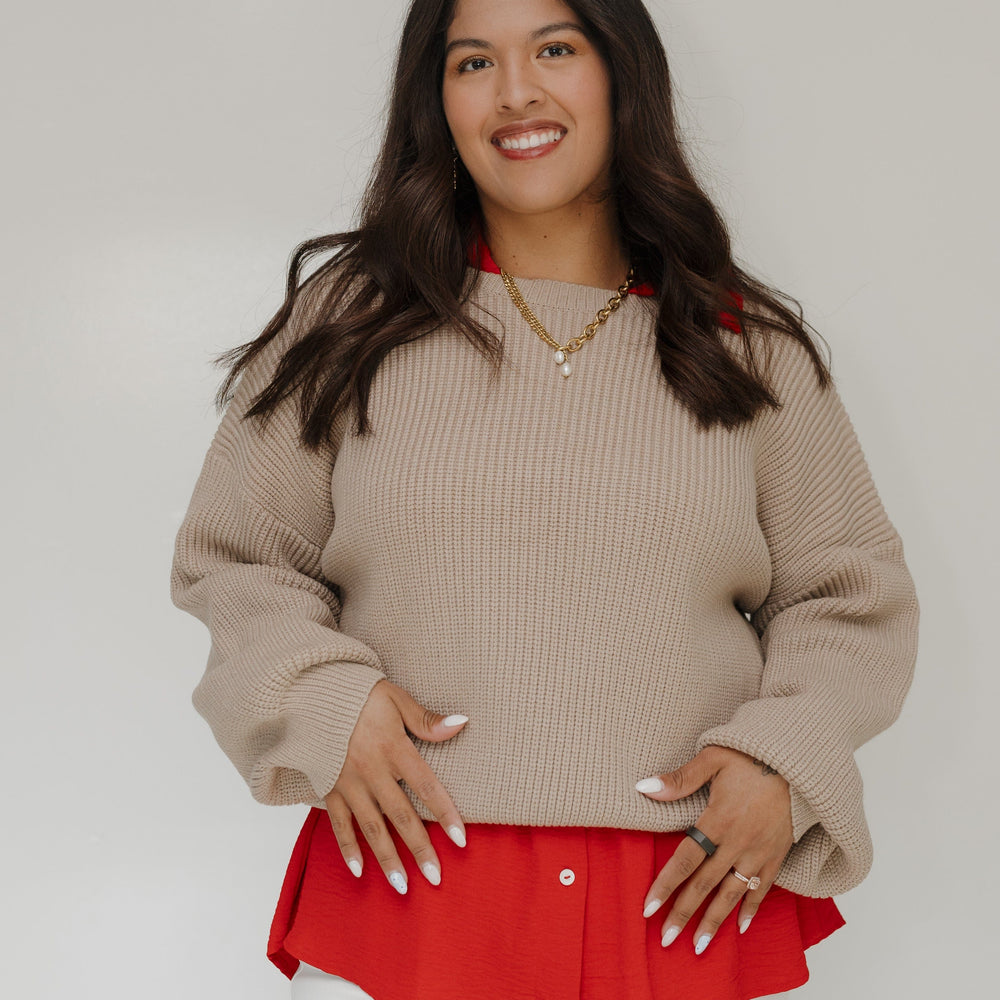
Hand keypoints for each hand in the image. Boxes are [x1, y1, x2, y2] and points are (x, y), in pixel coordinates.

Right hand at [323, 679, 468, 893]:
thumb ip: (426, 719)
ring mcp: (349, 783)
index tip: (461, 840)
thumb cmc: (358, 695)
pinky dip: (348, 848)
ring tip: (402, 886)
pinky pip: (339, 824)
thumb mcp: (395, 698)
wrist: (309, 695)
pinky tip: (359, 870)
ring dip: (388, 858)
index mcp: (393, 748)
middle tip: (436, 877)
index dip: (445, 813)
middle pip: (401, 816)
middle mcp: (372, 771)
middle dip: (419, 849)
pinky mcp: (329, 789)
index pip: (426, 787)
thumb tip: (461, 723)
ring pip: (372, 827)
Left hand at [636, 746, 792, 952]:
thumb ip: (679, 778)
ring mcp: (758, 852)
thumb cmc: (750, 756)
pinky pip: (762, 888)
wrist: (797, 763)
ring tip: (698, 945)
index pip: (685, 861)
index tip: (648, 908)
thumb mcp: (712, 758)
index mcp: (717, 820)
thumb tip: (643, 787)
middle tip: (665, 938)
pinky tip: (741, 926)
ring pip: (732, 894)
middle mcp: (737, 842)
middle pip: (704, 885)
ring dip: (714, 921)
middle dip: (684, 913)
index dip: (665, 885)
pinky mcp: (777, 855)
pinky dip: (752, 908)